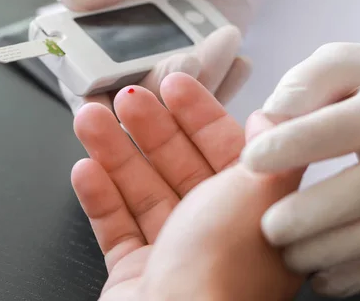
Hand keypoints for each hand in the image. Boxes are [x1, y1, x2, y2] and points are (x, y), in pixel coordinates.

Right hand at [57, 0, 281, 110]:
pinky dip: (227, 81)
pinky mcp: (204, 78)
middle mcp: (130, 60)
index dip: (91, 98)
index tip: (114, 94)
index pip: (83, 80)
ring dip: (201, 79)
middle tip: (186, 57)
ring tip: (224, 37)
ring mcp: (169, 71)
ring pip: (174, 105)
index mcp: (100, 31)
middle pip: (131, 101)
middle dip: (158, 84)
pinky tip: (240, 58)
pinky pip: (211, 97)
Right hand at [72, 73, 302, 299]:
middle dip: (148, 127)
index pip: (224, 148)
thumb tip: (274, 120)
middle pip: (176, 164)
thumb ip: (271, 152)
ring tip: (88, 120)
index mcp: (251, 210)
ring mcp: (173, 253)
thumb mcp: (260, 194)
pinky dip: (99, 199)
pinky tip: (85, 170)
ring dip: (113, 152)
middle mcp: (215, 231)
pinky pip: (116, 227)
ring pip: (140, 190)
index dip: (198, 113)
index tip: (174, 85)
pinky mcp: (137, 274)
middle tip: (124, 98)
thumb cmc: (224, 271)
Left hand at [241, 43, 359, 295]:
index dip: (294, 144)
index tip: (249, 160)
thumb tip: (266, 122)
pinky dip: (358, 276)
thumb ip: (303, 84)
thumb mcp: (340, 63)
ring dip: (333, 251)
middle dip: (316, 213)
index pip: (342, 127)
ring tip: (286, 254)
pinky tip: (318, 276)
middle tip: (268, 226)